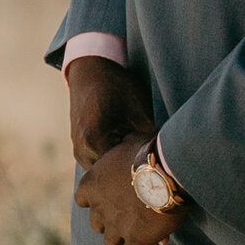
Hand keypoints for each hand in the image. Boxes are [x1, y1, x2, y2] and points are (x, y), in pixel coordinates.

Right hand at [65, 54, 152, 170]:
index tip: (158, 163)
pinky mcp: (80, 147)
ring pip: (105, 170)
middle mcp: (81, 149)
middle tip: (152, 161)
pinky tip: (128, 147)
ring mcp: (78, 150)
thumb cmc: (116, 85)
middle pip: (113, 174)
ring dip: (121, 165)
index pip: (122, 170)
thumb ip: (150, 135)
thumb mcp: (139, 108)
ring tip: (140, 154)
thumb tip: (166, 157)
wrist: (89, 70)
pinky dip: (113, 158)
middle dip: (132, 169)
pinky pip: (99, 162)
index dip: (143, 169)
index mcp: (94, 140)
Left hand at [75, 133, 184, 244]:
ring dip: (123, 235)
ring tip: (142, 228)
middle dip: (110, 221)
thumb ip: (122, 151)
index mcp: (91, 184)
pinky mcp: (135, 242)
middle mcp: (98, 208)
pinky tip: (156, 238)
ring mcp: (115, 228)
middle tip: (129, 214)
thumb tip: (128, 139)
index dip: (97, 200)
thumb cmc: (150, 153)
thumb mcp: (130, 142)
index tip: (112, 197)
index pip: (83, 199)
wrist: (167, 173)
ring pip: (111, 241)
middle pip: (97, 223)